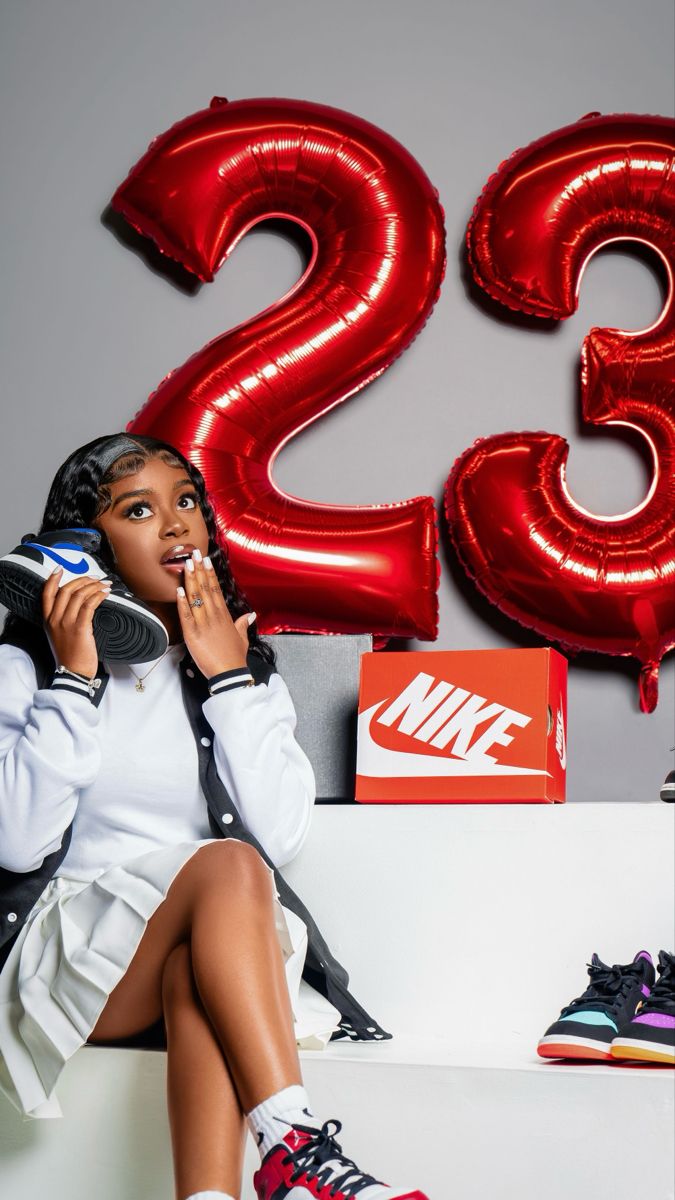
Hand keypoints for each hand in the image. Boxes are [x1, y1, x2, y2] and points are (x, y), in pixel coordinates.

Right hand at [42, 567, 111, 676]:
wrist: (73, 673)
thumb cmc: (70, 656)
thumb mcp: (59, 636)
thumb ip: (63, 620)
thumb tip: (79, 604)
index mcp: (48, 620)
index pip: (47, 594)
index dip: (53, 579)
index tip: (59, 569)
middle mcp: (55, 619)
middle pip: (66, 590)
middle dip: (82, 580)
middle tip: (95, 578)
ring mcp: (66, 623)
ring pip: (79, 595)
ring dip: (94, 586)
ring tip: (104, 584)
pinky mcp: (79, 628)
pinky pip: (89, 605)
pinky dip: (98, 596)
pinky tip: (105, 593)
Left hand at [176, 550, 252, 679]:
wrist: (229, 673)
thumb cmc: (235, 657)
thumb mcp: (242, 638)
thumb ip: (244, 623)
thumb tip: (251, 615)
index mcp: (224, 615)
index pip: (216, 590)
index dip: (210, 574)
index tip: (206, 561)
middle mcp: (214, 616)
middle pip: (205, 589)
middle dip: (199, 570)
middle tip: (194, 554)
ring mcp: (203, 624)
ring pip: (195, 598)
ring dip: (190, 580)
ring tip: (186, 565)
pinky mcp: (192, 634)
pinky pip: (185, 615)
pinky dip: (182, 603)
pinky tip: (179, 590)